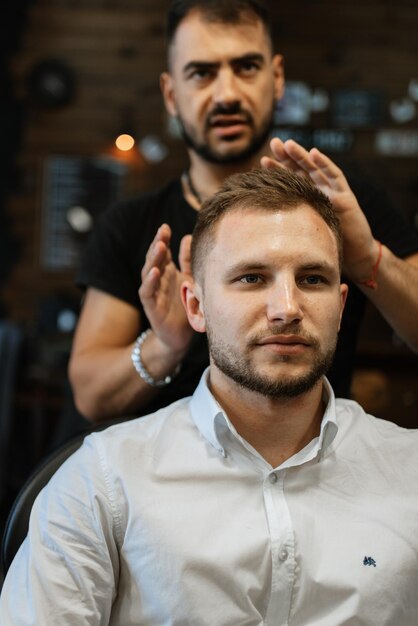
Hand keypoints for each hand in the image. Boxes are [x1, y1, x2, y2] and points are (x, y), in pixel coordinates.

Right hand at [139, 224, 193, 354]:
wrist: (181, 336)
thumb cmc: (185, 307)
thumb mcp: (190, 280)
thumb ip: (187, 261)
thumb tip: (188, 237)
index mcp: (168, 272)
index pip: (163, 252)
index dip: (162, 239)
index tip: (165, 227)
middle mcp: (158, 280)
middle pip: (154, 258)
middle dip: (158, 244)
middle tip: (162, 231)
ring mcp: (153, 292)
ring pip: (149, 272)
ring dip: (153, 259)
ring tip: (159, 247)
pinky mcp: (151, 307)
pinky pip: (148, 292)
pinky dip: (150, 281)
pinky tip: (154, 272)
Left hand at [261, 138, 379, 281]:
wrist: (354, 257)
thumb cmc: (327, 248)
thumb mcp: (302, 235)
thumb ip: (287, 227)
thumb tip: (259, 229)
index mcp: (308, 200)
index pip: (291, 180)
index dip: (278, 170)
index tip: (262, 161)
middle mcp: (320, 192)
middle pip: (301, 170)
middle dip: (288, 156)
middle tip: (274, 143)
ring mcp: (333, 192)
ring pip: (316, 169)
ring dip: (302, 155)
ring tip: (289, 144)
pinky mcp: (346, 197)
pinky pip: (335, 177)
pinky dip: (325, 164)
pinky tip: (314, 154)